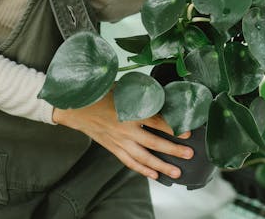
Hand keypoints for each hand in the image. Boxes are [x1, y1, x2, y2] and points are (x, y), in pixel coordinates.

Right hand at [51, 92, 192, 180]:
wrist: (76, 107)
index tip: (186, 131)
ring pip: (144, 158)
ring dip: (161, 165)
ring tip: (176, 171)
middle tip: (188, 154)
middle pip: (155, 143)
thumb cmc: (99, 94)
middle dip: (174, 150)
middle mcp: (126, 129)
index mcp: (130, 112)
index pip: (158, 122)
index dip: (174, 127)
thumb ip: (141, 96)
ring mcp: (119, 141)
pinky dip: (142, 170)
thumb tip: (161, 97)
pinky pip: (130, 162)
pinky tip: (154, 174)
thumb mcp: (123, 89)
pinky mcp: (113, 148)